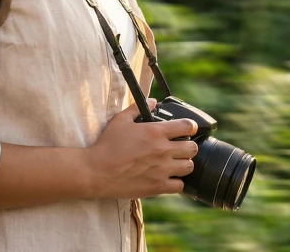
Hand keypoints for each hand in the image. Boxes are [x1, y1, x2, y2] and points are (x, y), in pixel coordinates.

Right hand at [84, 99, 198, 199]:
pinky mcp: (158, 187)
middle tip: (179, 147)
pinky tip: (168, 178)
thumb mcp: (120, 120)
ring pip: (189, 167)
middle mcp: (163, 150)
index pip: (187, 126)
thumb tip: (152, 101)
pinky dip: (176, 182)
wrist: (97, 171)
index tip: (187, 129)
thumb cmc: (107, 144)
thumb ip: (137, 108)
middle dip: (188, 146)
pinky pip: (180, 186)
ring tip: (175, 163)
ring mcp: (162, 170)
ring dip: (184, 164)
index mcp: (156, 132)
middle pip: (192, 148)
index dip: (190, 127)